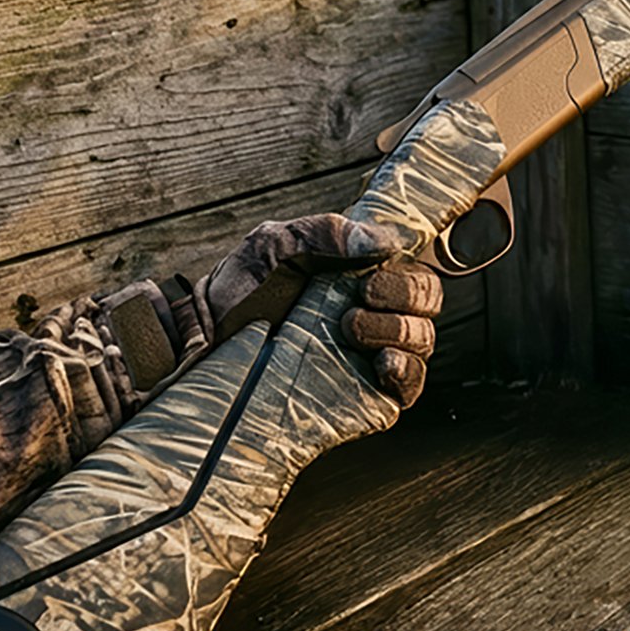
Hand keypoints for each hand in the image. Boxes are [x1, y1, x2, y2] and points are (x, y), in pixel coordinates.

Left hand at [196, 214, 442, 406]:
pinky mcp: (367, 397)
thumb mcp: (273, 245)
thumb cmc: (236, 293)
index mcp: (360, 276)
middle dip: (404, 293)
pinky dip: (407, 371)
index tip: (374, 267)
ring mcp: (372, 357)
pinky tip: (383, 361)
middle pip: (428, 301)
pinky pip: (410, 387)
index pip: (416, 268)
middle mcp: (374, 315)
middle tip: (361, 295)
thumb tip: (379, 242)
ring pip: (423, 340)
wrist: (201, 347)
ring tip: (349, 327)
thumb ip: (325, 233)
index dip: (408, 268)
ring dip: (398, 328)